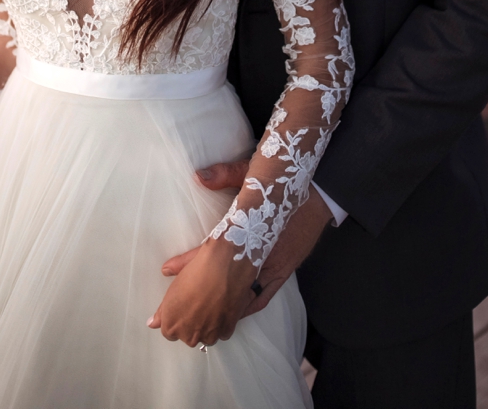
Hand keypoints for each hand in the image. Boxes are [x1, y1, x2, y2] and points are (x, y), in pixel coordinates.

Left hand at [149, 237, 256, 346]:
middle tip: (199, 302)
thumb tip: (153, 322)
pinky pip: (221, 333)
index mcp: (171, 323)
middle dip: (192, 323)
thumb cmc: (197, 271)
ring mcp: (208, 335)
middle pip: (188, 336)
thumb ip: (163, 308)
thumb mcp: (176, 285)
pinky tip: (223, 307)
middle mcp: (188, 335)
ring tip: (212, 304)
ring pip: (205, 336)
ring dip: (207, 326)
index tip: (183, 307)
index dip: (177, 318)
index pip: (169, 332)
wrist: (227, 266)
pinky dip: (222, 324)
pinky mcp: (226, 332)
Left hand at [161, 160, 332, 316]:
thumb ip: (226, 174)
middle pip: (225, 280)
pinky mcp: (285, 270)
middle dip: (200, 292)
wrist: (321, 192)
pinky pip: (264, 296)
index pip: (213, 250)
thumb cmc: (286, 182)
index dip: (188, 262)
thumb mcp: (253, 172)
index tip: (166, 269)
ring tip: (201, 315)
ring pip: (244, 294)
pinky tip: (235, 312)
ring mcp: (274, 265)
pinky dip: (247, 305)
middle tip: (178, 304)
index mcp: (249, 229)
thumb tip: (199, 176)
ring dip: (223, 304)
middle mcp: (261, 254)